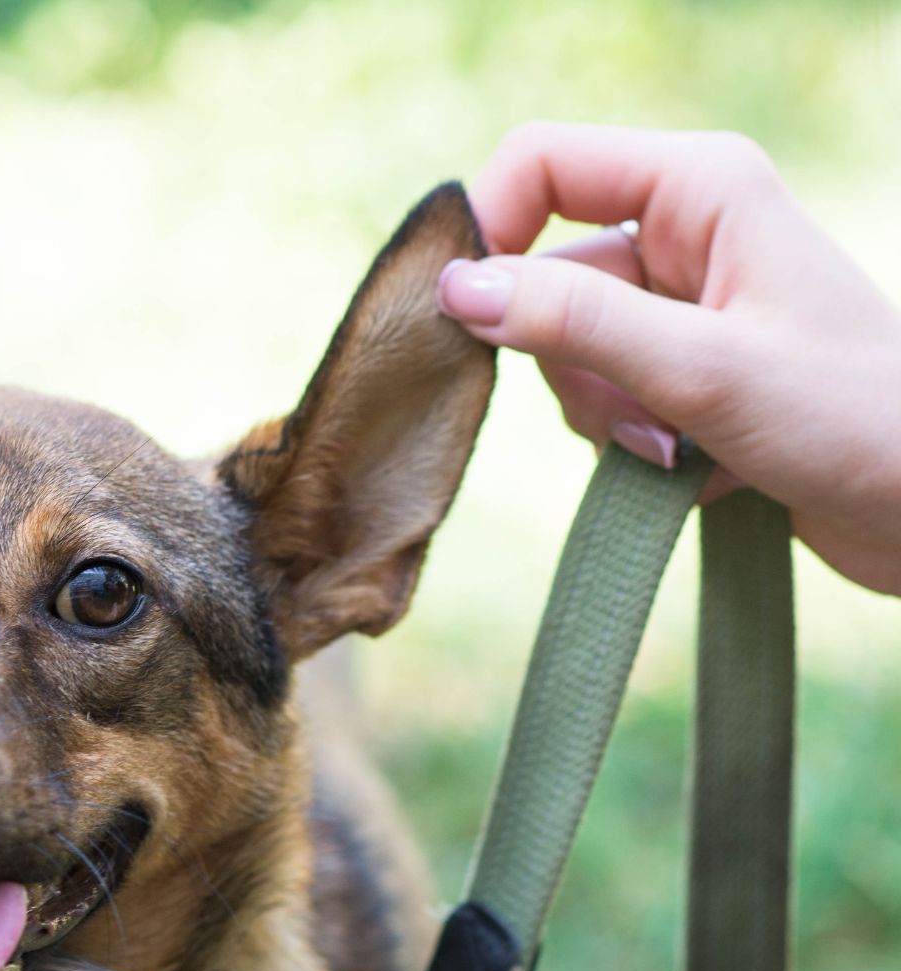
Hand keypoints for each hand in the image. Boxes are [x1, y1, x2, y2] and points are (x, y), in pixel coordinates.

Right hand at [437, 122, 900, 595]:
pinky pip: (597, 395)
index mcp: (699, 187)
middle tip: (642, 417)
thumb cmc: (856, 420)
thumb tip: (455, 290)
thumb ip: (575, 322)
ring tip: (685, 448)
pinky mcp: (680, 367)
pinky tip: (697, 466)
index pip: (541, 163)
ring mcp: (680, 303)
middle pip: (543, 276)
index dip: (490, 228)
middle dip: (571, 362)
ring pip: (563, 349)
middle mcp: (685, 230)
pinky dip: (629, 440)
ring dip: (606, 413)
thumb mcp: (702, 369)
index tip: (465, 317)